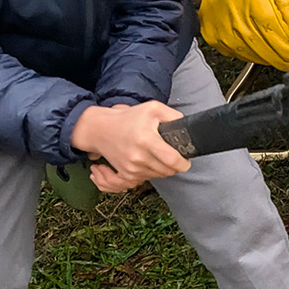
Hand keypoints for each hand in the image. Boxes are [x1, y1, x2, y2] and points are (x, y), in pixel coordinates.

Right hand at [69, 101, 188, 190]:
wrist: (100, 129)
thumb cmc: (128, 118)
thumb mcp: (153, 108)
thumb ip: (173, 116)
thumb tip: (188, 128)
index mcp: (146, 140)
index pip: (173, 160)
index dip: (184, 163)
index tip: (186, 160)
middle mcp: (138, 157)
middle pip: (168, 171)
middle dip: (174, 165)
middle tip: (172, 155)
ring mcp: (131, 168)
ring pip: (158, 176)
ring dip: (163, 169)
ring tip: (158, 156)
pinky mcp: (126, 174)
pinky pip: (146, 180)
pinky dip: (151, 173)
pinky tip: (149, 163)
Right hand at [189, 0, 288, 68]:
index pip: (274, 33)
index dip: (287, 48)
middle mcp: (233, 13)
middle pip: (261, 48)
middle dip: (279, 56)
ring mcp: (219, 24)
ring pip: (247, 53)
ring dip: (265, 57)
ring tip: (275, 52)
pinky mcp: (210, 31)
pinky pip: (232, 52)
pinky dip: (247, 53)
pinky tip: (256, 46)